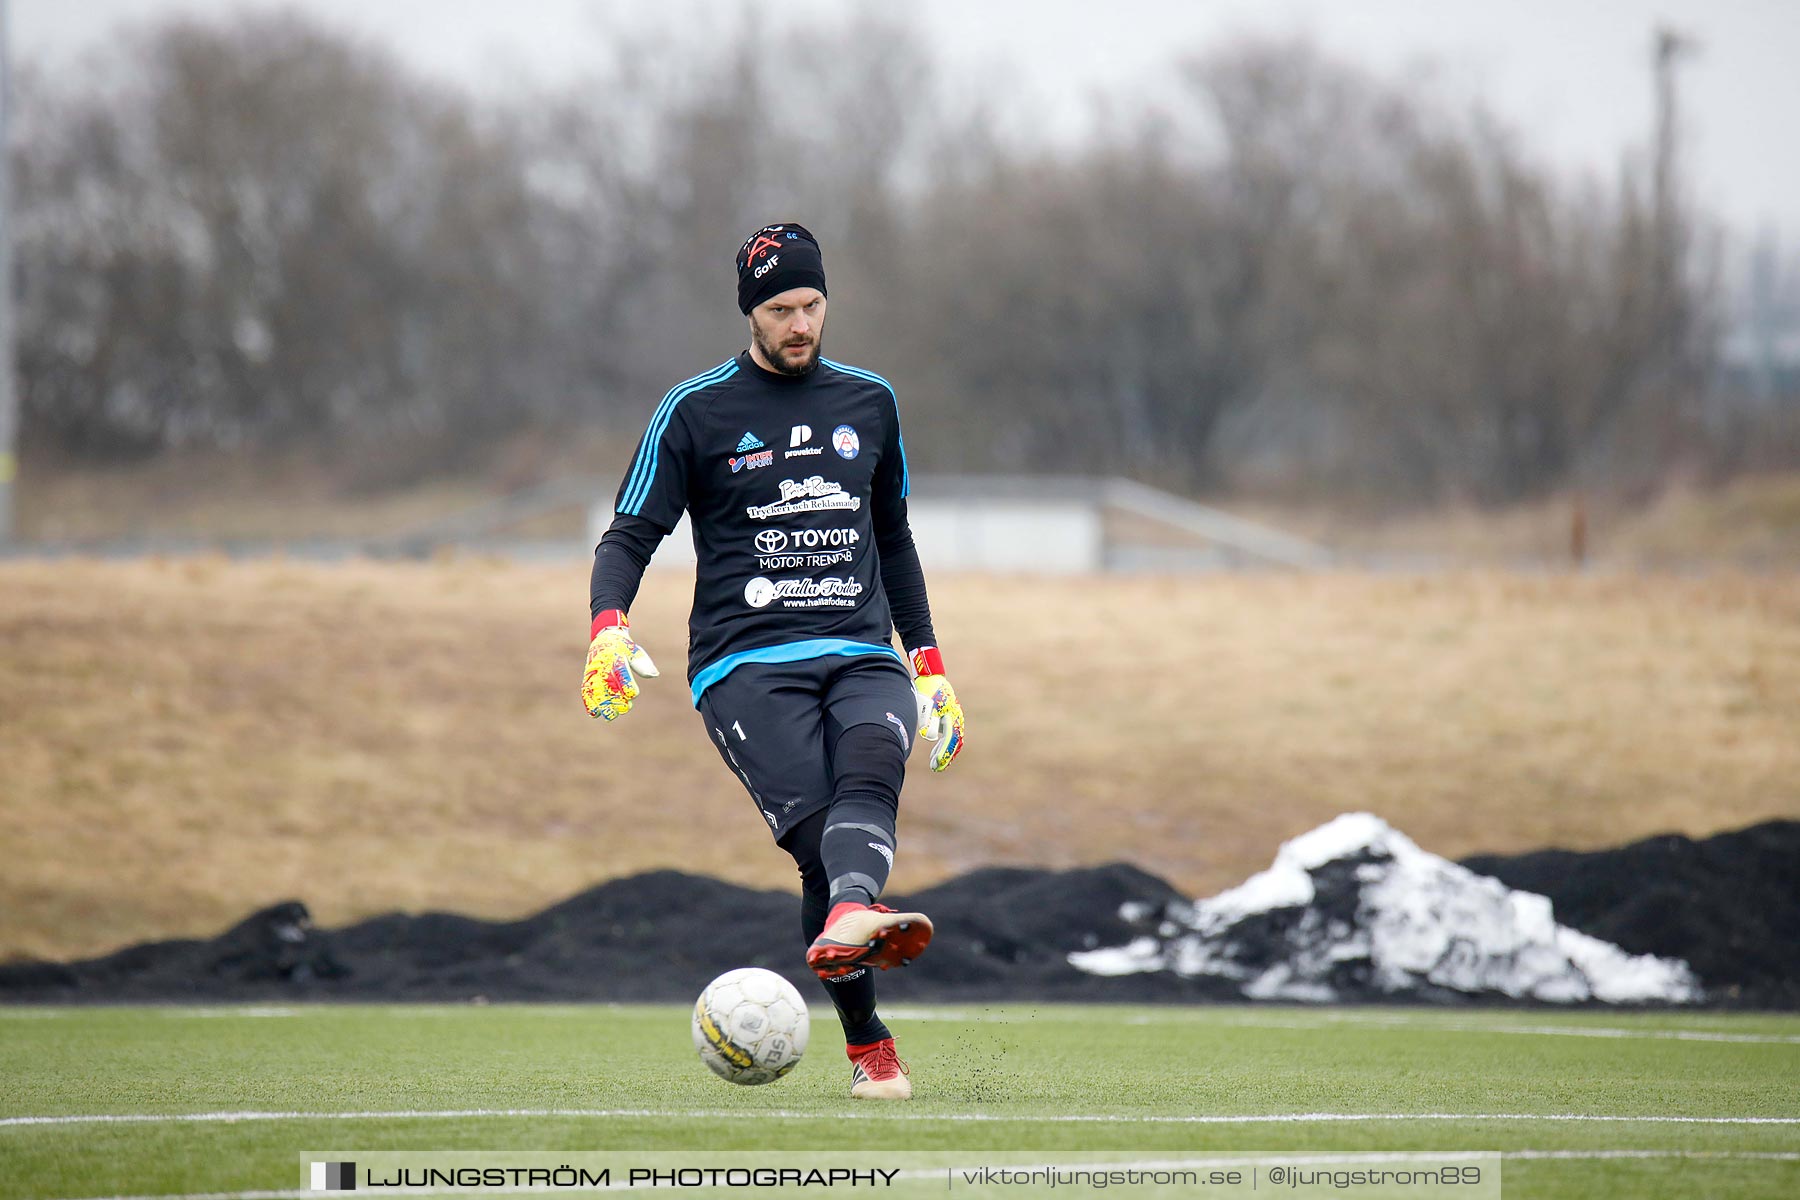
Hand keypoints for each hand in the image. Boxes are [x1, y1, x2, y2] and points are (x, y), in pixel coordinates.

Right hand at [583, 610, 658, 720]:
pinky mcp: (588, 677)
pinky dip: (589, 703)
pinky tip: (595, 714)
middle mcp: (603, 665)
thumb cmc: (624, 648)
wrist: (605, 638)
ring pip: (597, 691)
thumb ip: (643, 664)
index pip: (621, 673)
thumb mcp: (635, 652)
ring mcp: (594, 672)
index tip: (633, 695)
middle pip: (608, 685)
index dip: (627, 686)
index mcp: (616, 657)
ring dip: (603, 705)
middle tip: (625, 709)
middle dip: (616, 699)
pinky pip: (586, 691)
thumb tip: (654, 675)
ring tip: (611, 716)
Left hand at [909, 646, 963, 771]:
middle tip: (936, 768)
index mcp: (951, 715)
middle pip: (955, 742)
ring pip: (954, 740)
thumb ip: (927, 719)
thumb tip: (929, 737)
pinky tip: (936, 752)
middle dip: (946, 757)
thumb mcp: (924, 703)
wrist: (931, 676)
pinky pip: (951, 736)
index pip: (951, 739)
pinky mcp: (950, 718)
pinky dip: (944, 745)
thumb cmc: (926, 690)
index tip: (936, 764)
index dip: (944, 753)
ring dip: (945, 753)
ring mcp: (955, 718)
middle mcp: (956, 718)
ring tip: (935, 764)